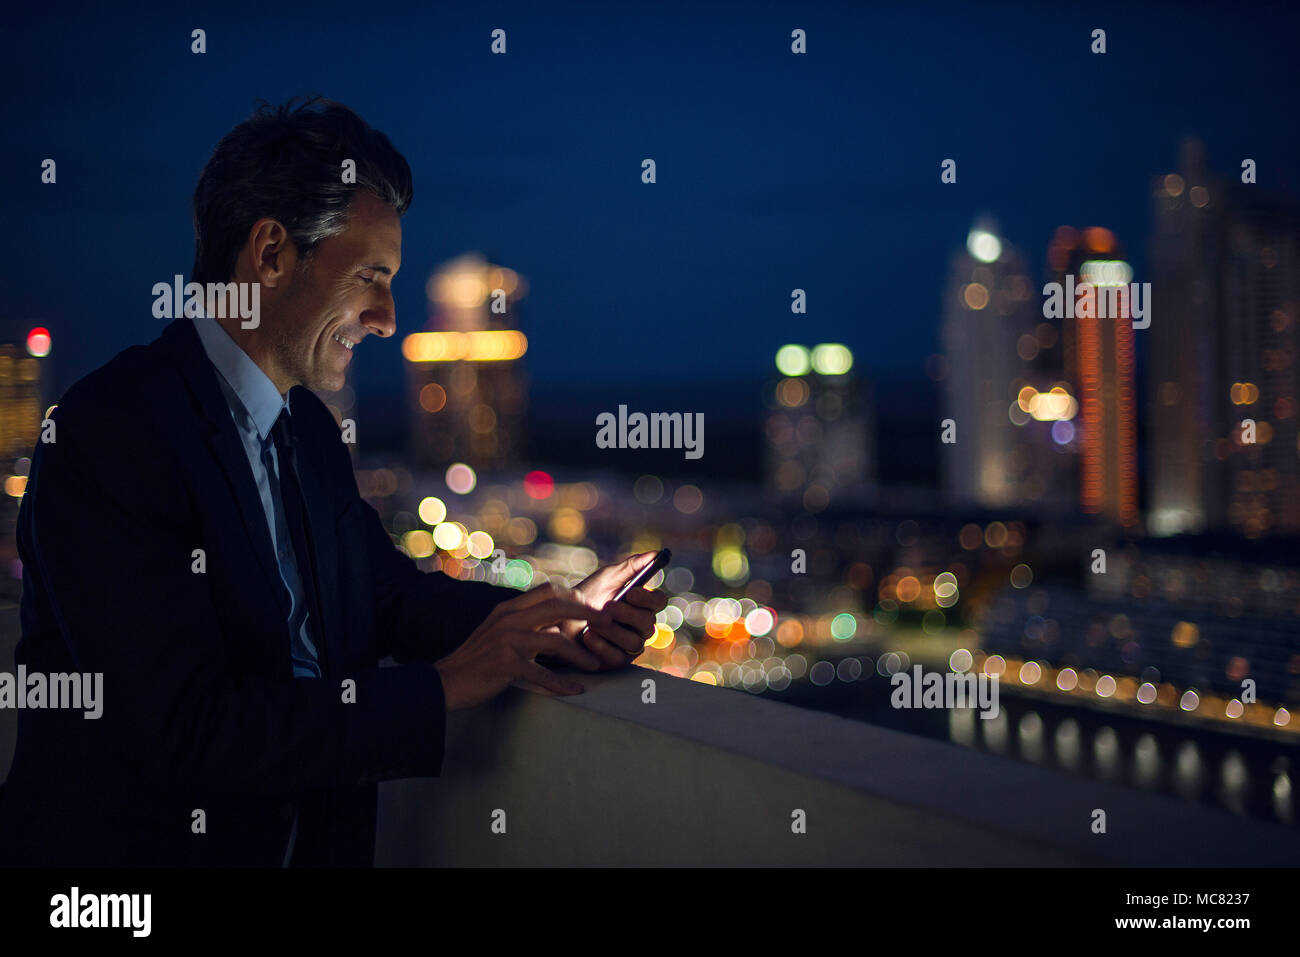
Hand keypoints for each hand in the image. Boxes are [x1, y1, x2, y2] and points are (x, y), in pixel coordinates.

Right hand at [434, 583, 601, 710]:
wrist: (446, 681)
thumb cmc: (476, 659)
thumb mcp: (496, 630)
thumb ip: (521, 621)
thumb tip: (553, 622)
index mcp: (508, 608)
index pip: (548, 591)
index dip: (575, 597)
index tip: (593, 608)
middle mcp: (509, 619)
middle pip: (558, 606)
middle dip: (588, 614)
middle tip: (608, 624)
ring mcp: (508, 640)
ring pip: (556, 641)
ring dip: (580, 654)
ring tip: (596, 665)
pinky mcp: (506, 665)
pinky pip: (543, 674)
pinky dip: (562, 684)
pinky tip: (576, 690)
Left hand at [566, 551, 669, 669]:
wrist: (559, 619)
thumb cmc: (586, 596)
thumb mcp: (607, 577)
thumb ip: (631, 566)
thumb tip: (656, 553)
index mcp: (642, 605)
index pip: (659, 602)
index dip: (649, 599)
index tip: (632, 592)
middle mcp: (640, 626)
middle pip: (648, 623)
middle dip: (627, 614)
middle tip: (607, 606)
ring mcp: (629, 645)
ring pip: (633, 641)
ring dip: (611, 630)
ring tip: (592, 623)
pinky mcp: (616, 661)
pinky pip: (618, 657)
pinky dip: (601, 646)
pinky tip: (588, 637)